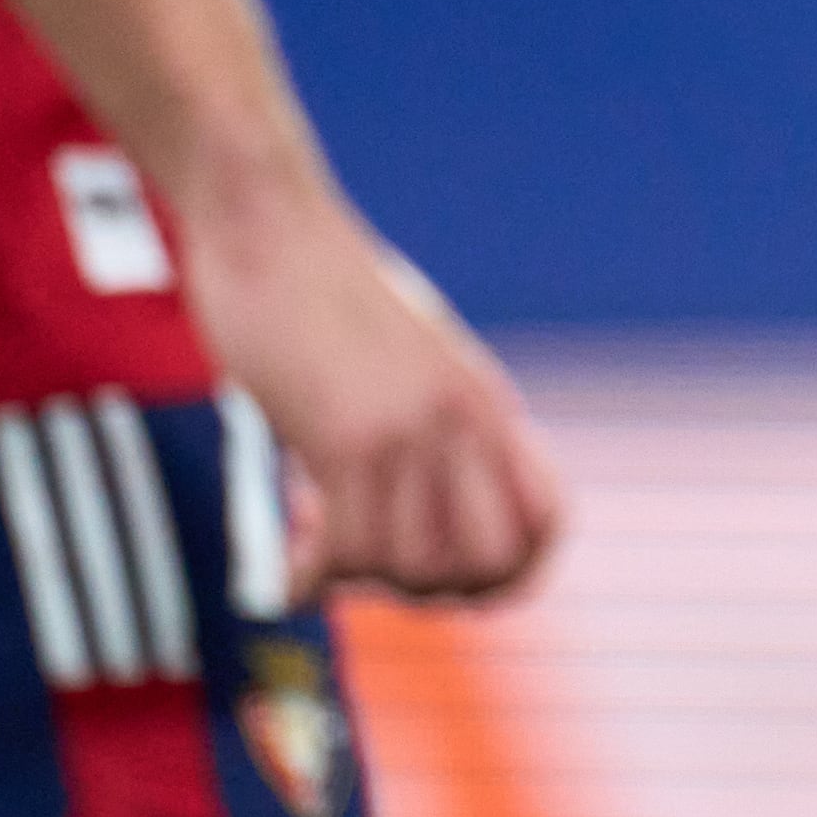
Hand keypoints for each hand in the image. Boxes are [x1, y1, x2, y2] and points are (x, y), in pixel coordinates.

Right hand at [180, 178, 566, 604]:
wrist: (269, 224)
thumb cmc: (320, 297)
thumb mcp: (406, 360)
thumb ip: (433, 427)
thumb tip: (431, 522)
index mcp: (485, 401)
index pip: (546, 524)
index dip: (510, 580)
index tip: (449, 589)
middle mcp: (463, 418)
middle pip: (485, 566)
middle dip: (427, 593)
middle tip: (371, 567)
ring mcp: (409, 428)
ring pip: (411, 568)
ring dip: (358, 580)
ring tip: (319, 545)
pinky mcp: (345, 434)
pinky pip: (344, 554)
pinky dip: (311, 581)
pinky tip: (288, 570)